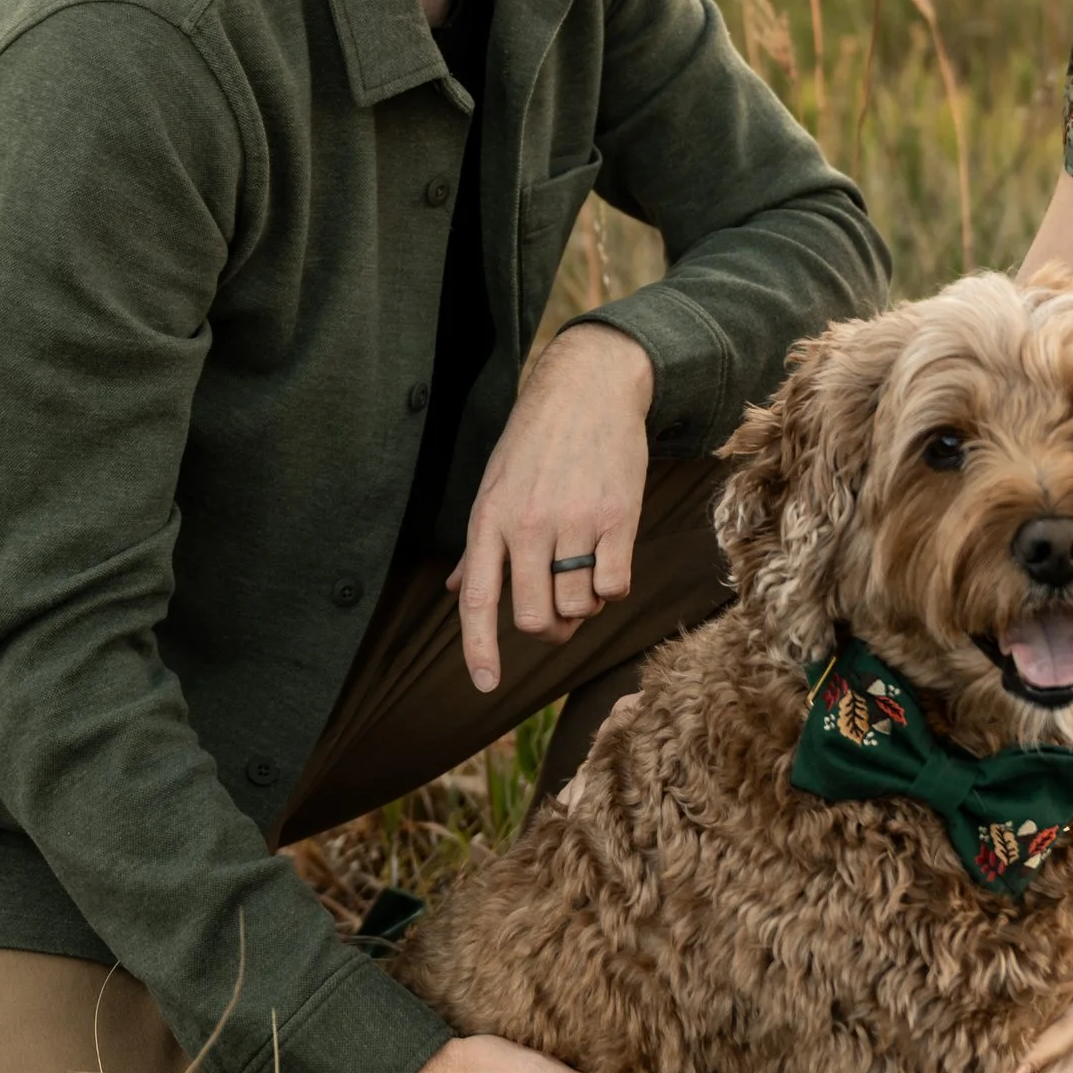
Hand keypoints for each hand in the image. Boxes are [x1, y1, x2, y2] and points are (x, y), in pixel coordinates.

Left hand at [449, 323, 654, 691]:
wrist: (589, 387)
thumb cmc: (536, 440)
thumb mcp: (494, 485)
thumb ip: (478, 546)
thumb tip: (454, 591)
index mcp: (490, 519)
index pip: (478, 601)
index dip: (479, 649)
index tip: (485, 685)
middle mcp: (528, 524)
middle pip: (533, 617)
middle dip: (548, 628)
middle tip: (557, 613)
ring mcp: (574, 520)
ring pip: (578, 606)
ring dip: (584, 605)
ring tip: (584, 573)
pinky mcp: (617, 515)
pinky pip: (615, 585)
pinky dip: (613, 587)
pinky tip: (609, 561)